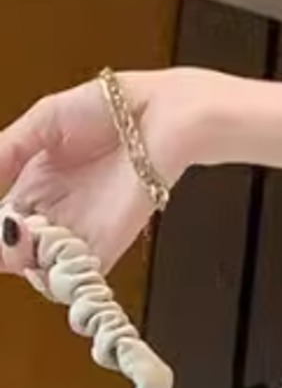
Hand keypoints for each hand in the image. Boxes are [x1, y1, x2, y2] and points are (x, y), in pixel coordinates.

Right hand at [0, 69, 202, 276]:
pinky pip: (80, 276)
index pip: (1, 221)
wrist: (160, 114)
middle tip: (7, 231)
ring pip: (42, 271)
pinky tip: (42, 255)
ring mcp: (83, 231)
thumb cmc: (108, 110)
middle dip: (3, 250)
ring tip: (22, 236)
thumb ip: (4, 152)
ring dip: (24, 261)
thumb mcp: (42, 122)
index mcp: (35, 186)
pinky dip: (57, 277)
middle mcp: (56, 214)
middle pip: (16, 251)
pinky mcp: (111, 242)